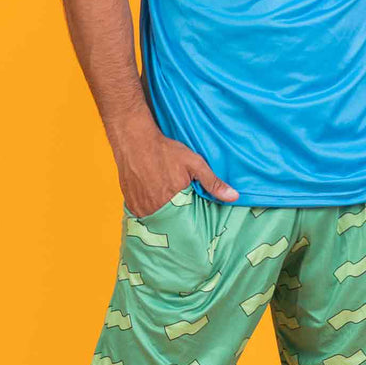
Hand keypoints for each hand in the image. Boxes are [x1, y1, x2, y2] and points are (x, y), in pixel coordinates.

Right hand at [107, 108, 238, 217]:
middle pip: (172, 223)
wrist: (134, 141)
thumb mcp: (194, 163)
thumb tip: (234, 196)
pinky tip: (155, 203)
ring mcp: (141, 207)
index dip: (193, 222)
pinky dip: (150, 213)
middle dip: (178, 221)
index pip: (188, 222)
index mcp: (174, 200)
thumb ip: (213, 182)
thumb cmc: (165, 151)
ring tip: (168, 207)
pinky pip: (143, 217)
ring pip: (157, 221)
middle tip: (183, 216)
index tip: (196, 221)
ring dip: (164, 218)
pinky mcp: (131, 204)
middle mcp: (156, 208)